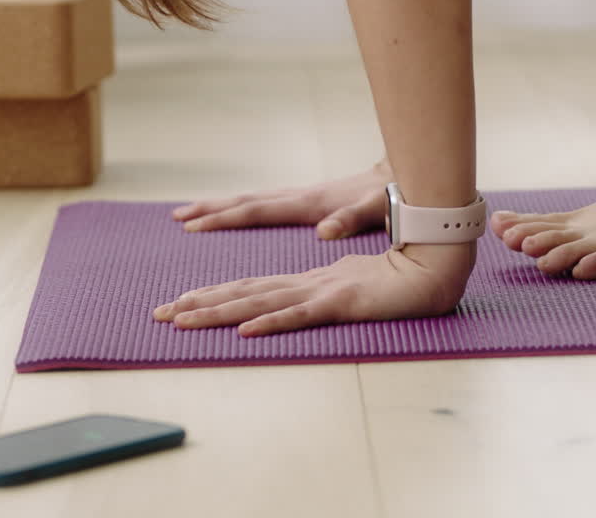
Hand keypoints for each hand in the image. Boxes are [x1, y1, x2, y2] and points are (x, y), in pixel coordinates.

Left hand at [153, 243, 475, 335]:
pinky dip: (270, 322)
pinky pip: (300, 315)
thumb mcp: (351, 290)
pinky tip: (244, 331)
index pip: (250, 289)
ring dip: (219, 312)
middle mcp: (306, 284)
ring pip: (260, 303)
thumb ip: (323, 298)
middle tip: (158, 314)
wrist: (436, 264)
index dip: (212, 296)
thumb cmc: (399, 278)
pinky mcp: (341, 302)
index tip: (178, 306)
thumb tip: (295, 307)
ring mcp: (322, 291)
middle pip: (243, 293)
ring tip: (182, 319)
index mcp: (306, 282)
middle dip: (197, 304)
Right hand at [172, 159, 391, 239]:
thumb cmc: (391, 199)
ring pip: (251, 200)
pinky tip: (233, 214)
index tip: (193, 225)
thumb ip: (351, 220)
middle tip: (177, 217)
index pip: (257, 211)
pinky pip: (264, 205)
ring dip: (220, 207)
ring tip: (190, 213)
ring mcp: (302, 197)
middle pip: (245, 202)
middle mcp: (300, 197)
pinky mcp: (308, 201)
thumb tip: (325, 232)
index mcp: (309, 203)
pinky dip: (241, 209)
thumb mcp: (376, 210)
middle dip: (210, 210)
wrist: (402, 177)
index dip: (224, 218)